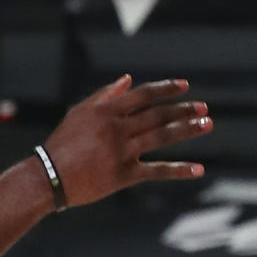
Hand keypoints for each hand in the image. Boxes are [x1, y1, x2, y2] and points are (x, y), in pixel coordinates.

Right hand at [41, 74, 211, 206]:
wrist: (49, 176)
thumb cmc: (63, 143)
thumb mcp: (80, 113)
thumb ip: (105, 95)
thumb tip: (128, 80)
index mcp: (107, 110)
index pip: (143, 94)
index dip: (166, 89)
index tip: (185, 86)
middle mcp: (117, 128)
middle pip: (158, 114)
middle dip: (183, 109)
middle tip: (204, 108)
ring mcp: (122, 151)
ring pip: (161, 136)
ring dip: (187, 129)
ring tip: (207, 124)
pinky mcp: (124, 174)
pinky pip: (157, 170)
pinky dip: (179, 169)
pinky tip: (198, 168)